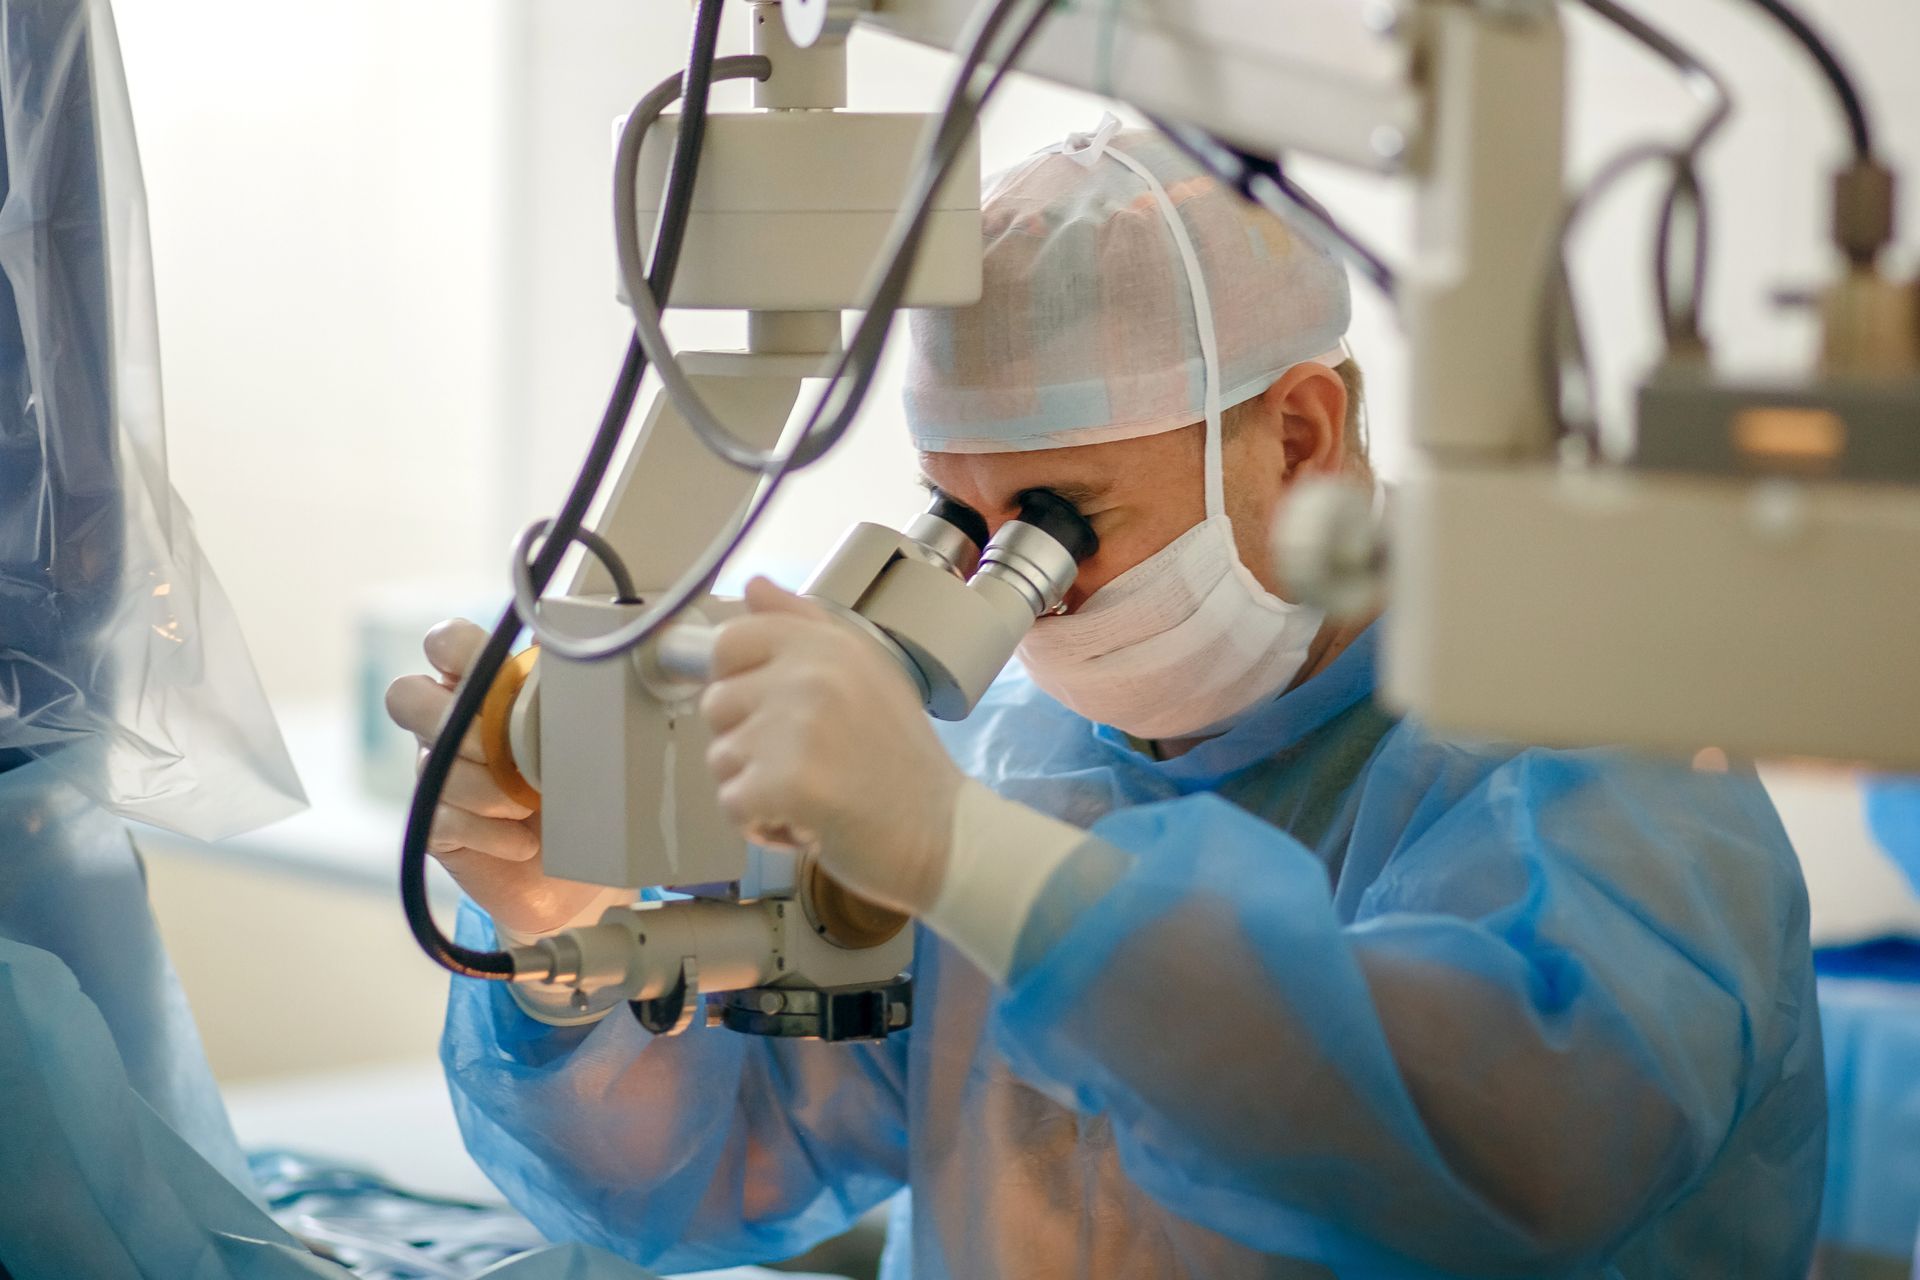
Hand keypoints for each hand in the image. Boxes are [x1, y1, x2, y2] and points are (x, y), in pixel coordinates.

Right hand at [385, 619, 607, 935]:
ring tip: (534, 806)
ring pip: (435, 764)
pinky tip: (523, 842)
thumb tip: (558, 644)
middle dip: (460, 725)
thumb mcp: (586, 736)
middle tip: (509, 752)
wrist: (580, 871)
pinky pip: (442, 817)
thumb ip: (564, 690)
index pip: (445, 642)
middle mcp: (449, 724)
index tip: (497, 674)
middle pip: (406, 696)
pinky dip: (492, 833)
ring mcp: (438, 774)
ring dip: (492, 790)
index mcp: (484, 687)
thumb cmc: (584, 790)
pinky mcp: (435, 825)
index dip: (456, 648)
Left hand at [701, 578, 963, 915]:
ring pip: (721, 759)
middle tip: (805, 762)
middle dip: (747, 744)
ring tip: (811, 794)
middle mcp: (811, 674)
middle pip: (717, 705)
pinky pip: (732, 804)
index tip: (773, 714)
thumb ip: (803, 624)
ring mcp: (799, 726)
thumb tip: (753, 585)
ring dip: (755, 789)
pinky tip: (806, 823)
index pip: (730, 641)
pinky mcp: (788, 781)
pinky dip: (762, 826)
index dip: (737, 684)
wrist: (944, 832)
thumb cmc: (900, 760)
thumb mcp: (864, 672)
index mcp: (826, 644)